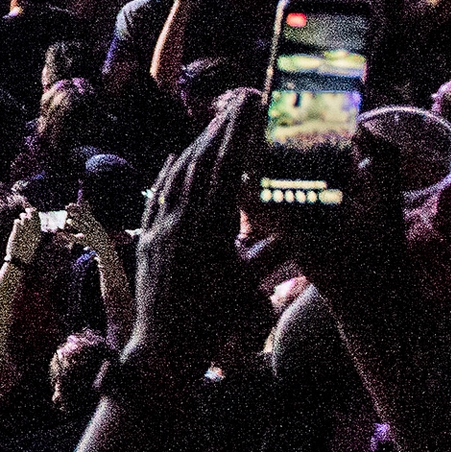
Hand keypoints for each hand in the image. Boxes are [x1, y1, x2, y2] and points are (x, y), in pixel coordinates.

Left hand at [126, 89, 262, 374]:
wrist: (164, 349)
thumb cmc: (210, 323)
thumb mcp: (246, 286)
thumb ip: (272, 253)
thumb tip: (303, 228)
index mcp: (208, 228)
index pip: (225, 169)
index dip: (238, 134)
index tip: (252, 106)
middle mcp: (179, 221)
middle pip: (200, 162)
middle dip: (221, 128)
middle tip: (239, 101)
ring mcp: (159, 228)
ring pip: (177, 175)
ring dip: (197, 146)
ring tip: (215, 123)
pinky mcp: (147, 239)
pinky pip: (157, 196)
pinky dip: (168, 174)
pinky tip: (175, 159)